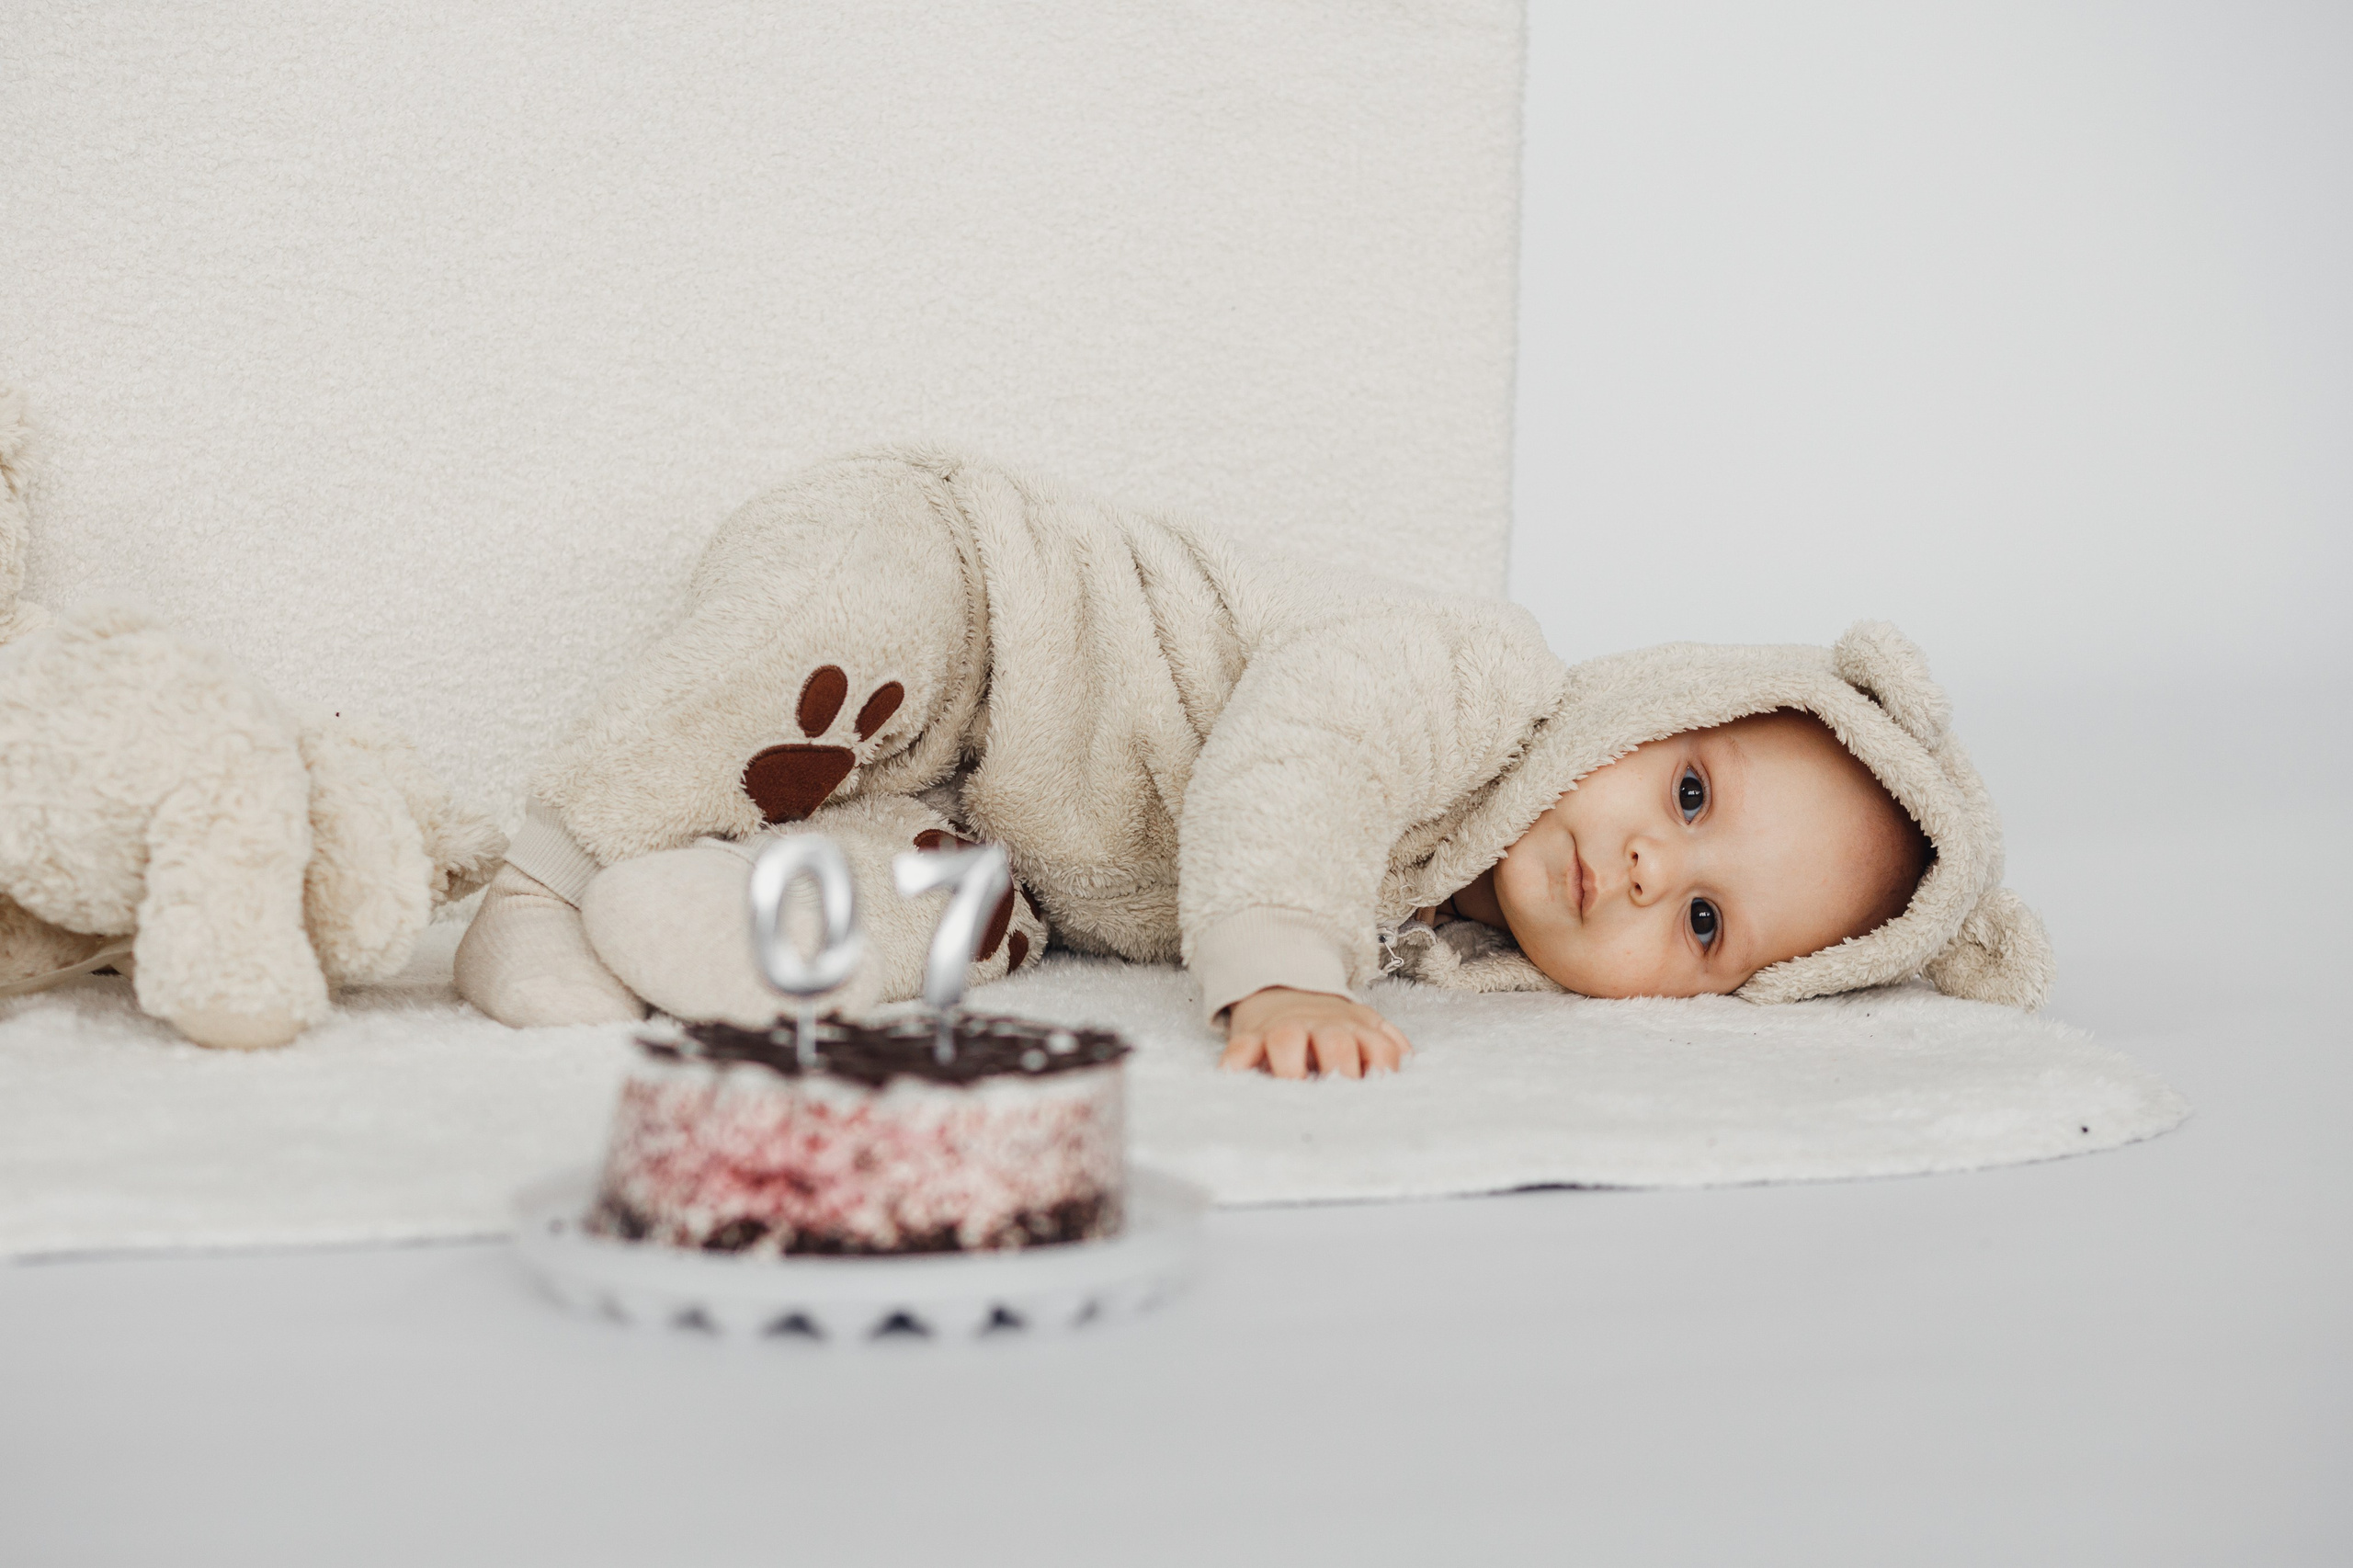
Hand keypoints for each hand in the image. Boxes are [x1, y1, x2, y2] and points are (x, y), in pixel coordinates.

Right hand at [1220, 987, 1409, 1079]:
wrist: (1280, 985)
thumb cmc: (1328, 1021)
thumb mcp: (1364, 1024)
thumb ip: (1388, 1045)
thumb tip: (1411, 1067)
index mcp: (1355, 1028)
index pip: (1380, 1049)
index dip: (1382, 1072)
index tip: (1379, 1096)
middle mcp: (1322, 1027)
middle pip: (1336, 1043)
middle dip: (1339, 1070)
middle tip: (1336, 1104)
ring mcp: (1284, 1029)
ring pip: (1287, 1040)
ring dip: (1290, 1067)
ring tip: (1291, 1093)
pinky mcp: (1250, 1036)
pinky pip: (1240, 1047)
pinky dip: (1235, 1062)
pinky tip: (1235, 1079)